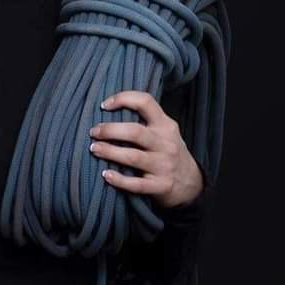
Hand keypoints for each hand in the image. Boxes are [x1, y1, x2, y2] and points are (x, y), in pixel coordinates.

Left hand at [89, 90, 203, 208]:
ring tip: (94, 149)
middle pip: (134, 132)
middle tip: (93, 132)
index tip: (103, 105)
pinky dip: (119, 180)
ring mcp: (164, 165)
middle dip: (109, 131)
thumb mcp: (163, 131)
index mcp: (165, 125)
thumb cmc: (168, 151)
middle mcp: (166, 143)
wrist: (191, 182)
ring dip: (109, 152)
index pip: (145, 102)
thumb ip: (144, 120)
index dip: (123, 99)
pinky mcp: (161, 185)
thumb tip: (107, 111)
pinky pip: (137, 184)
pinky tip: (106, 175)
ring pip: (133, 157)